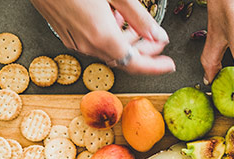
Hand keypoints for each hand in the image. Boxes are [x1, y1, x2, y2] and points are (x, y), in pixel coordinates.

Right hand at [30, 0, 174, 73]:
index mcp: (102, 37)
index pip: (136, 64)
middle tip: (158, 40)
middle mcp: (86, 43)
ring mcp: (73, 39)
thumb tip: (158, 35)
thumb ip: (140, 18)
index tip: (169, 65)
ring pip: (107, 49)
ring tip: (137, 25)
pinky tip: (114, 17)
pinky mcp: (64, 31)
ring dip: (126, 42)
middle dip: (144, 51)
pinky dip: (109, 35)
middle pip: (123, 58)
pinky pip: (92, 41)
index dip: (155, 67)